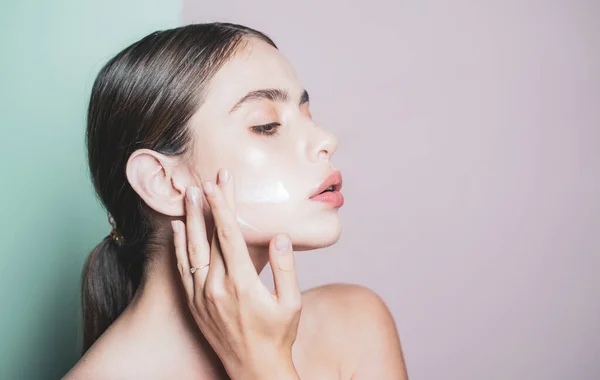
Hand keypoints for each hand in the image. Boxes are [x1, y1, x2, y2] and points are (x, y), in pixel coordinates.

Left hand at [171, 169, 301, 379]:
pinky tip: (177, 229)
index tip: (219, 183)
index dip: (223, 206)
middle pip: (210, 235)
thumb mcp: (291, 303)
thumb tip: (279, 236)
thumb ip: (284, 268)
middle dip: (209, 203)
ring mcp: (202, 295)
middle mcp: (217, 286)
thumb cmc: (277, 336)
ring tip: (187, 194)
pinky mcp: (194, 303)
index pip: (229, 234)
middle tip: (206, 178)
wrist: (253, 370)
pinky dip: (178, 247)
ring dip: (190, 219)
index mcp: (242, 283)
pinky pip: (182, 269)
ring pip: (192, 249)